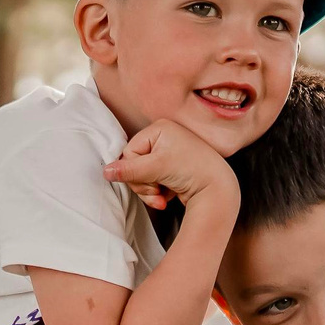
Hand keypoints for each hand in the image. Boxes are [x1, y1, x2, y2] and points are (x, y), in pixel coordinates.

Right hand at [104, 119, 237, 215]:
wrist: (218, 191)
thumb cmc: (192, 171)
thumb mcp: (157, 168)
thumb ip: (129, 170)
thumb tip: (106, 171)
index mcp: (160, 128)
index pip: (130, 152)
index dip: (134, 170)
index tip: (150, 179)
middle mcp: (164, 138)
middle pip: (135, 165)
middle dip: (144, 184)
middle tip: (157, 190)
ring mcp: (169, 154)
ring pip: (143, 177)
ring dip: (150, 191)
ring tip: (165, 196)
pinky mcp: (173, 170)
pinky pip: (154, 182)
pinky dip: (159, 192)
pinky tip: (171, 195)